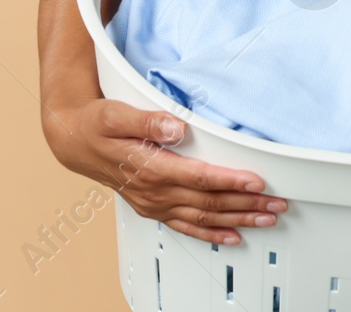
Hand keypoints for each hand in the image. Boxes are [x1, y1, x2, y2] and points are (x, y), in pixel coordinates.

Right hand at [43, 96, 288, 244]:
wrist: (74, 141)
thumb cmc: (97, 124)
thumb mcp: (116, 114)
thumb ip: (148, 121)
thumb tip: (176, 128)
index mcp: (149, 167)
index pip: (199, 178)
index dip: (230, 181)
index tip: (256, 181)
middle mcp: (154, 191)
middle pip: (208, 202)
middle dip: (246, 204)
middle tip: (276, 203)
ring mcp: (154, 202)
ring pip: (203, 217)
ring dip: (237, 219)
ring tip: (266, 218)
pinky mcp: (154, 206)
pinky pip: (187, 226)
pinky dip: (211, 233)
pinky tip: (233, 236)